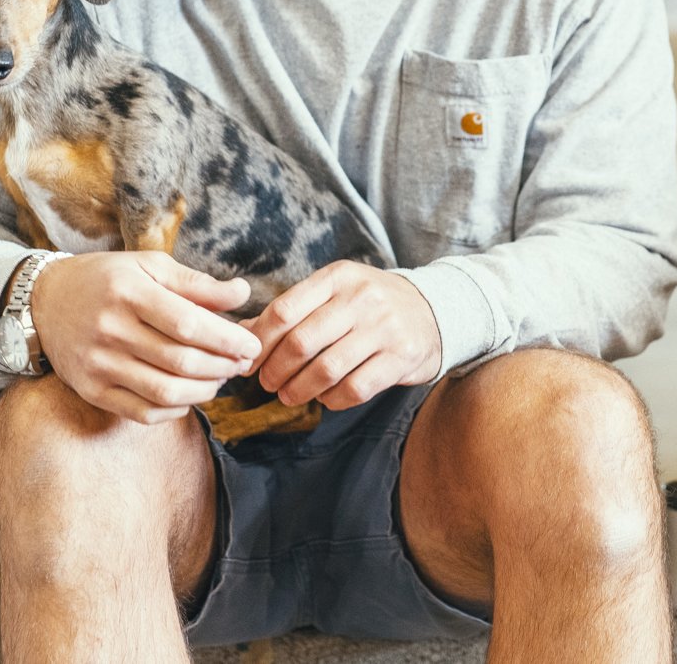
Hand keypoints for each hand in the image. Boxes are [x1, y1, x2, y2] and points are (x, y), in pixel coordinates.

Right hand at [29, 250, 261, 424]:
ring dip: (204, 391)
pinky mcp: (91, 390)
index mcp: (129, 293)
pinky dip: (175, 409)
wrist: (44, 301)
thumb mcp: (149, 266)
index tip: (252, 345)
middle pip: (181, 361)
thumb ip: (197, 284)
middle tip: (243, 363)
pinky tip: (190, 395)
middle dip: (223, 366)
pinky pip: (142, 412)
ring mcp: (98, 365)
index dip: (227, 339)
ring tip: (221, 378)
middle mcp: (111, 330)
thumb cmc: (107, 279)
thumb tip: (242, 294)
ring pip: (165, 391)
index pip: (188, 324)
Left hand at [245, 261, 442, 409]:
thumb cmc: (370, 304)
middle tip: (267, 384)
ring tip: (289, 395)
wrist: (434, 310)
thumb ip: (293, 310)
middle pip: (300, 342)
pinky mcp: (402, 357)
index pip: (285, 310)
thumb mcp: (335, 292)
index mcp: (338, 277)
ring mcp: (385, 328)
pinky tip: (326, 398)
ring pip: (326, 369)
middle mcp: (362, 298)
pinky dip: (333, 399)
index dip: (259, 343)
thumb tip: (243, 334)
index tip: (249, 362)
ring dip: (299, 390)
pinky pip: (355, 388)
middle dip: (275, 371)